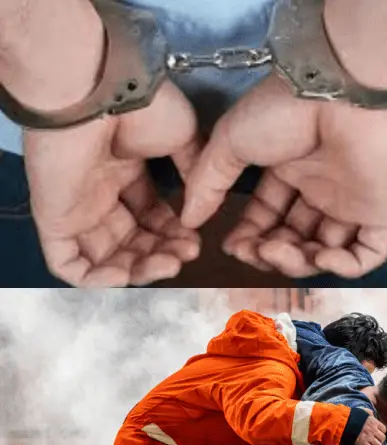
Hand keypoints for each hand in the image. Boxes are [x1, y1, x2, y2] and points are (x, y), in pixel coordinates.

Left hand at [25, 82, 201, 285]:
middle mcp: (99, 191)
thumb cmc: (143, 107)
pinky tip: (128, 275)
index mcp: (125, 170)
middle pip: (131, 240)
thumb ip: (196, 176)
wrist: (100, 92)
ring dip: (138, 270)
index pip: (149, 216)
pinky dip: (97, 280)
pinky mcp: (54, 219)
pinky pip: (68, 264)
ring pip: (104, 257)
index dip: (174, 234)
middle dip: (162, 254)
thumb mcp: (186, 138)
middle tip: (185, 255)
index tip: (196, 238)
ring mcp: (75, 206)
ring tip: (168, 264)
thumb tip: (201, 213)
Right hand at [183, 74, 386, 278]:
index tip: (233, 246)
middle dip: (272, 254)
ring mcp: (353, 202)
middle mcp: (322, 189)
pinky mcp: (381, 211)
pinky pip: (368, 254)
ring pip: (327, 252)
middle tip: (257, 252)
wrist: (335, 92)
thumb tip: (189, 219)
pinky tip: (320, 257)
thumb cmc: (283, 109)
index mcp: (291, 170)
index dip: (251, 238)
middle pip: (296, 240)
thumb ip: (209, 183)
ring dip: (300, 263)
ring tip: (278, 250)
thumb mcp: (230, 143)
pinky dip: (345, 267)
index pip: (270, 218)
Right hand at [353, 407, 386, 444]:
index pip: (383, 428)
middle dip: (381, 441)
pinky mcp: (363, 443)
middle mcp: (373, 430)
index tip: (380, 435)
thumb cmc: (352, 415)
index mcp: (374, 422)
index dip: (382, 432)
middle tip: (378, 443)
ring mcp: (368, 437)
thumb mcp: (362, 411)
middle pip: (382, 438)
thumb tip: (372, 413)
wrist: (344, 422)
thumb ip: (368, 412)